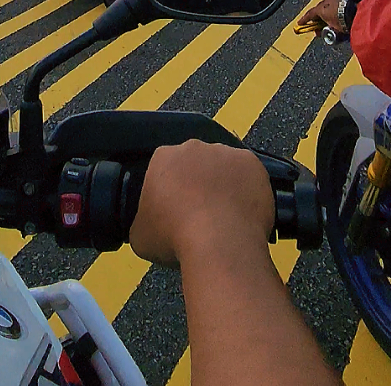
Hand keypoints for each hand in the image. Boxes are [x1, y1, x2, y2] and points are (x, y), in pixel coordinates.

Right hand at [130, 141, 273, 267]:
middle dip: (197, 182)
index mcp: (164, 157)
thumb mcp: (140, 235)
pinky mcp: (250, 163)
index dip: (171, 188)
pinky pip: (249, 173)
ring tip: (225, 215)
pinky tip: (243, 210)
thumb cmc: (177, 238)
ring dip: (223, 183)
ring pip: (223, 166)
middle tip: (201, 213)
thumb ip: (142, 219)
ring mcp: (224, 153)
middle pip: (195, 162)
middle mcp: (194, 148)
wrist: (218, 244)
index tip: (176, 209)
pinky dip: (248, 188)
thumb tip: (149, 224)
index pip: (165, 166)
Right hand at [297, 0, 348, 32]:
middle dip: (319, 16)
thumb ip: (327, 31)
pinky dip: (337, 6)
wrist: (360, 11)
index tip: (300, 23)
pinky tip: (341, 11)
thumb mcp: (335, 31)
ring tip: (332, 18)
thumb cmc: (346, 21)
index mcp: (321, 8)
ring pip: (329, 3)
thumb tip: (324, 33)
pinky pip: (338, 0)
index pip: (310, 14)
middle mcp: (327, 0)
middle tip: (319, 24)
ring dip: (329, 10)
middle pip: (320, 8)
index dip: (305, 19)